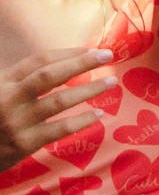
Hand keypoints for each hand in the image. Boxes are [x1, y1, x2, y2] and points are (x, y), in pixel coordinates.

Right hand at [0, 47, 115, 173]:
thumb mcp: (0, 91)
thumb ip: (23, 79)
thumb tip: (64, 64)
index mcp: (2, 81)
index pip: (39, 60)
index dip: (68, 53)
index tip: (92, 50)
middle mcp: (8, 98)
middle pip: (50, 75)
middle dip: (81, 63)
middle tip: (108, 55)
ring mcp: (16, 122)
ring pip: (59, 101)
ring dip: (89, 90)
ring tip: (112, 82)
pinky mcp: (23, 144)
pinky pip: (60, 130)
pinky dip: (82, 121)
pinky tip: (99, 114)